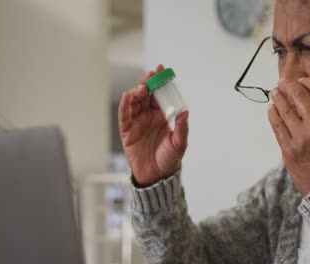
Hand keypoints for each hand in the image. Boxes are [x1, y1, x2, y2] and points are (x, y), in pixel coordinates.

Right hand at [118, 64, 188, 186]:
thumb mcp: (179, 144)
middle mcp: (148, 116)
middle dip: (147, 82)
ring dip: (136, 91)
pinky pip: (124, 115)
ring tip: (142, 88)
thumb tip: (185, 112)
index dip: (160, 82)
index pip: (160, 94)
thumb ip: (182, 128)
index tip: (162, 70)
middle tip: (151, 74)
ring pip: (134, 101)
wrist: (157, 176)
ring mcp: (137, 122)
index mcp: (162, 115)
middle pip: (145, 94)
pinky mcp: (127, 131)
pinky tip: (128, 96)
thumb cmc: (169, 160)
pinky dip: (125, 104)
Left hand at [268, 78, 309, 196]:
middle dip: (289, 86)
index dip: (309, 82)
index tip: (301, 80)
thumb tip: (306, 97)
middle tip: (282, 82)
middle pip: (300, 97)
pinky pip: (277, 126)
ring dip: (278, 98)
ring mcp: (302, 138)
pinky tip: (272, 109)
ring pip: (285, 110)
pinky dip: (273, 114)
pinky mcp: (288, 149)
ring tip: (274, 93)